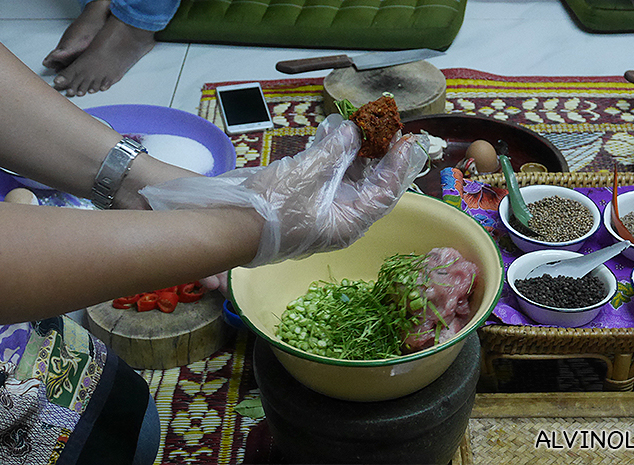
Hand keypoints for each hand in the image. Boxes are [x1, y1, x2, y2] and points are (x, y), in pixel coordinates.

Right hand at [140, 114, 427, 267]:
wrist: (228, 224)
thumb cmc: (273, 208)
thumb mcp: (308, 174)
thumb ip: (335, 151)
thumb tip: (352, 132)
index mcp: (349, 223)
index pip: (385, 193)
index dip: (398, 166)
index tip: (406, 140)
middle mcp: (339, 219)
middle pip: (368, 184)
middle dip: (376, 154)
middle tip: (384, 126)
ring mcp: (319, 210)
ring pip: (345, 177)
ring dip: (351, 150)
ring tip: (358, 122)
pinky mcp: (300, 200)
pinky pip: (323, 175)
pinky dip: (328, 154)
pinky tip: (328, 132)